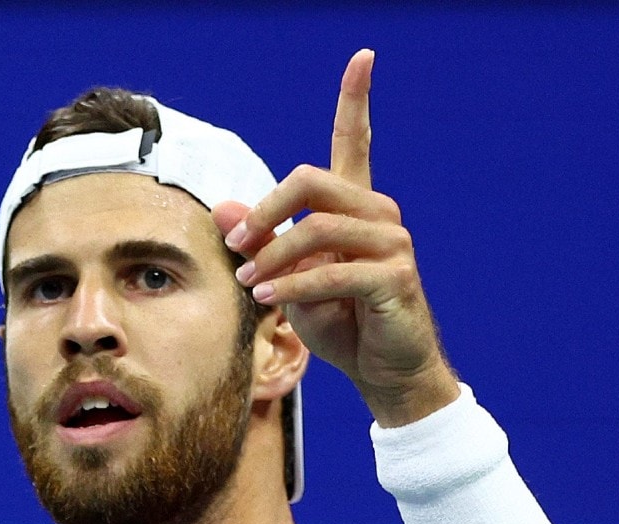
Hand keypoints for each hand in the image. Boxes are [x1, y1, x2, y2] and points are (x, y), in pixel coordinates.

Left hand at [215, 49, 459, 426]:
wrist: (384, 371)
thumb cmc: (342, 324)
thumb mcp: (290, 280)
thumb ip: (263, 243)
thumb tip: (223, 209)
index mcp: (356, 208)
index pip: (355, 143)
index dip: (356, 100)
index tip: (362, 57)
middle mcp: (378, 213)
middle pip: (310, 182)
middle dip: (264, 212)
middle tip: (235, 247)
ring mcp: (391, 242)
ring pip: (316, 229)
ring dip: (272, 258)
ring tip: (248, 285)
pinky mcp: (394, 276)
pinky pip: (332, 273)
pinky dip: (293, 286)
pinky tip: (267, 299)